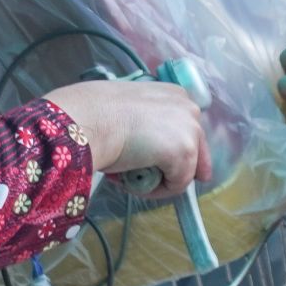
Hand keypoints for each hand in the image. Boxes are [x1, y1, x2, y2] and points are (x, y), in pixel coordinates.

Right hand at [45, 79, 206, 194]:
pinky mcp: (185, 153)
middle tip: (151, 178)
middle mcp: (189, 108)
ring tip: (133, 179)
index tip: (162, 162)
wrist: (90, 118)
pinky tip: (135, 183)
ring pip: (185, 170)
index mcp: (175, 94)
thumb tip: (143, 141)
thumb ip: (146, 120)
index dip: (176, 148)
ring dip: (162, 179)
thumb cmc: (96, 112)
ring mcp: (190, 130)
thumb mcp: (129, 108)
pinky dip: (157, 190)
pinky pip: (176, 185)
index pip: (187, 128)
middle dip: (176, 167)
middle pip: (195, 149)